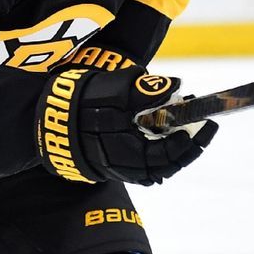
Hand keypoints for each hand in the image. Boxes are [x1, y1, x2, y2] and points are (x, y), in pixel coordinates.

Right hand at [35, 66, 216, 185]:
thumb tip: (177, 87)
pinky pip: (143, 160)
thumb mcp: (113, 89)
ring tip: (182, 121)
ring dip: (173, 144)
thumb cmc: (78, 101)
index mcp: (129, 153)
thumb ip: (145, 89)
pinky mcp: (111, 161)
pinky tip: (160, 128)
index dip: (193, 140)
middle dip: (187, 144)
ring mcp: (118, 166)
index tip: (209, 122)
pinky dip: (156, 146)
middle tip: (204, 125)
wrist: (44, 116)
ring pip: (156, 162)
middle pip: (167, 163)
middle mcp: (126, 167)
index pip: (171, 154)